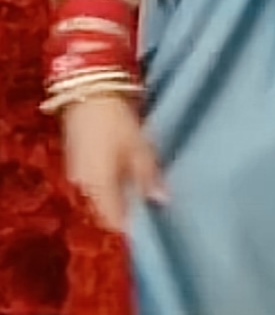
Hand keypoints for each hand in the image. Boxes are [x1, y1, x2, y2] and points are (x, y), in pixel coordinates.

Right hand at [63, 95, 167, 232]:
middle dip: (124, 209)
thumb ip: (149, 177)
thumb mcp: (139, 148)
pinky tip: (123, 170)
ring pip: (97, 195)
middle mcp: (82, 185)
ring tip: (138, 185)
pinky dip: (107, 182)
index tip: (151, 221)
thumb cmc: (116, 120)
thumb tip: (161, 200)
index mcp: (98, 187)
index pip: (113, 221)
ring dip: (115, 195)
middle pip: (103, 210)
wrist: (88, 90)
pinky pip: (91, 181)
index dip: (131, 224)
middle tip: (148, 202)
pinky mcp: (74, 158)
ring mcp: (76, 171)